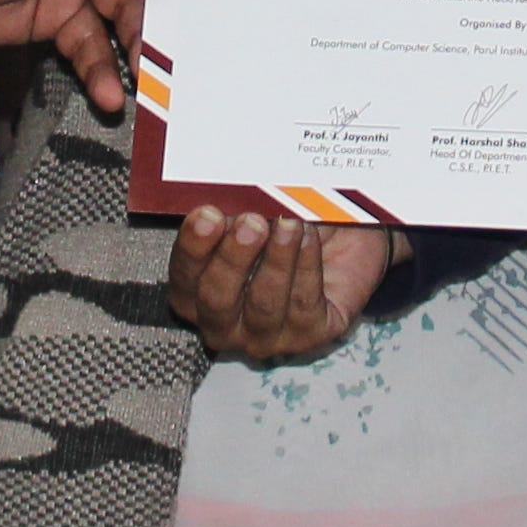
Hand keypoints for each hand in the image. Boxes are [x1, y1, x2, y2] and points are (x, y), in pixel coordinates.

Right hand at [166, 207, 399, 361]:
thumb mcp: (255, 212)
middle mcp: (225, 323)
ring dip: (276, 260)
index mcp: (198, 294)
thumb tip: (229, 191)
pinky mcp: (310, 335)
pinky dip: (306, 265)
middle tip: (251, 222)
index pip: (184, 277)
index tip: (208, 214)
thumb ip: (234, 208)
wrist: (342, 241)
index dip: (193, 248)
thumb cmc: (284, 225)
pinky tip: (309, 238)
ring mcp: (267, 335)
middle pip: (216, 298)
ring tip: (289, 224)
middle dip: (233, 258)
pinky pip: (304, 303)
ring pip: (263, 304)